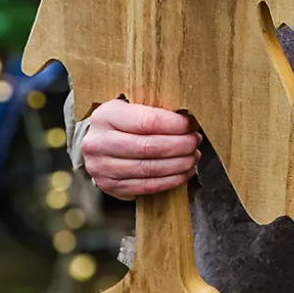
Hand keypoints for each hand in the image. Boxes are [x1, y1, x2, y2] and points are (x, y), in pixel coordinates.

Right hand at [80, 99, 200, 199]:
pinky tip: (184, 173)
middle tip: (195, 141)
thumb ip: (156, 110)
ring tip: (192, 157)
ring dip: (178, 164)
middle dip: (180, 145)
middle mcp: (98, 143)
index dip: (175, 125)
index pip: (147, 122)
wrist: (98, 143)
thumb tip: (189, 119)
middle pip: (149, 147)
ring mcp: (101, 167)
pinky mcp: (109, 186)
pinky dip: (170, 180)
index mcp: (106, 116)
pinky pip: (145, 186)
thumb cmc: (123, 122)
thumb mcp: (133, 106)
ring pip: (149, 169)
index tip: (191, 125)